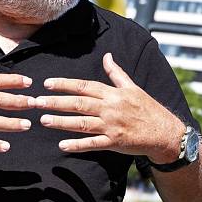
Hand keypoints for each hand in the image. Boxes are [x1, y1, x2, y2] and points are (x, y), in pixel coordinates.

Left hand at [33, 52, 181, 159]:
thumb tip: (107, 56)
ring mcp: (112, 126)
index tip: (47, 84)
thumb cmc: (148, 109)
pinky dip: (77, 145)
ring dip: (62, 122)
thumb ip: (116, 73)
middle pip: (79, 103)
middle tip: (36, 102)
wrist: (165, 132)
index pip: (84, 86)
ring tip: (44, 120)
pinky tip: (62, 145)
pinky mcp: (115, 142)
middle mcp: (111, 108)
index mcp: (113, 94)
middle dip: (56, 102)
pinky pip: (93, 144)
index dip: (64, 84)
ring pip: (82, 123)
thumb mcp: (133, 87)